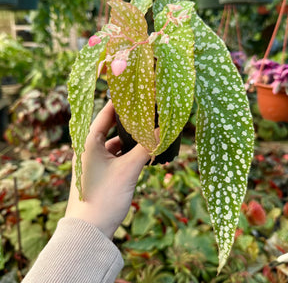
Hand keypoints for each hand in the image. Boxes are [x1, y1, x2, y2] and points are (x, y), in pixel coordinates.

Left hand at [65, 101, 149, 238]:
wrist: (90, 231)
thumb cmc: (104, 197)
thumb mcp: (128, 170)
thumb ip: (146, 148)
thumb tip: (163, 130)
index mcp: (88, 141)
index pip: (105, 113)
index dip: (120, 102)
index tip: (135, 92)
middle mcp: (88, 148)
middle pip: (111, 127)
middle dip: (130, 121)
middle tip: (147, 111)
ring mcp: (94, 161)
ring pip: (116, 143)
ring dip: (131, 139)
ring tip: (149, 131)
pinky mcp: (100, 172)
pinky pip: (116, 156)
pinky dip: (129, 153)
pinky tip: (144, 152)